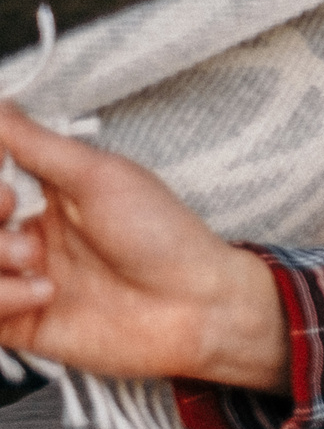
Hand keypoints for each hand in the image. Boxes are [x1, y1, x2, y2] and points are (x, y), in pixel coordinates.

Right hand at [0, 104, 289, 389]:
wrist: (199, 307)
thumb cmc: (165, 237)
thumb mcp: (100, 176)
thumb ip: (39, 145)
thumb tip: (0, 106)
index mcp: (43, 195)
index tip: (6, 181)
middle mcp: (24, 234)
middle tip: (12, 208)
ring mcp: (21, 278)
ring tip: (36, 258)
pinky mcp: (21, 321)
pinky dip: (2, 296)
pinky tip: (46, 293)